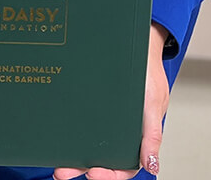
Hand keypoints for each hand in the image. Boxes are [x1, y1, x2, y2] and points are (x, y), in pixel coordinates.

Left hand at [53, 22, 169, 178]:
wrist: (138, 44)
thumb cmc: (149, 75)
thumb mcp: (153, 103)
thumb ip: (152, 134)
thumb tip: (152, 165)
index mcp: (137, 137)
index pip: (124, 166)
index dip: (110, 175)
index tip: (94, 174)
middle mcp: (118, 132)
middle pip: (101, 160)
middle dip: (83, 169)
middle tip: (64, 173)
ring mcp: (104, 120)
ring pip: (88, 146)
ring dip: (73, 159)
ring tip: (57, 166)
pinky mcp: (92, 105)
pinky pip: (80, 123)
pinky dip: (69, 135)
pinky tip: (57, 140)